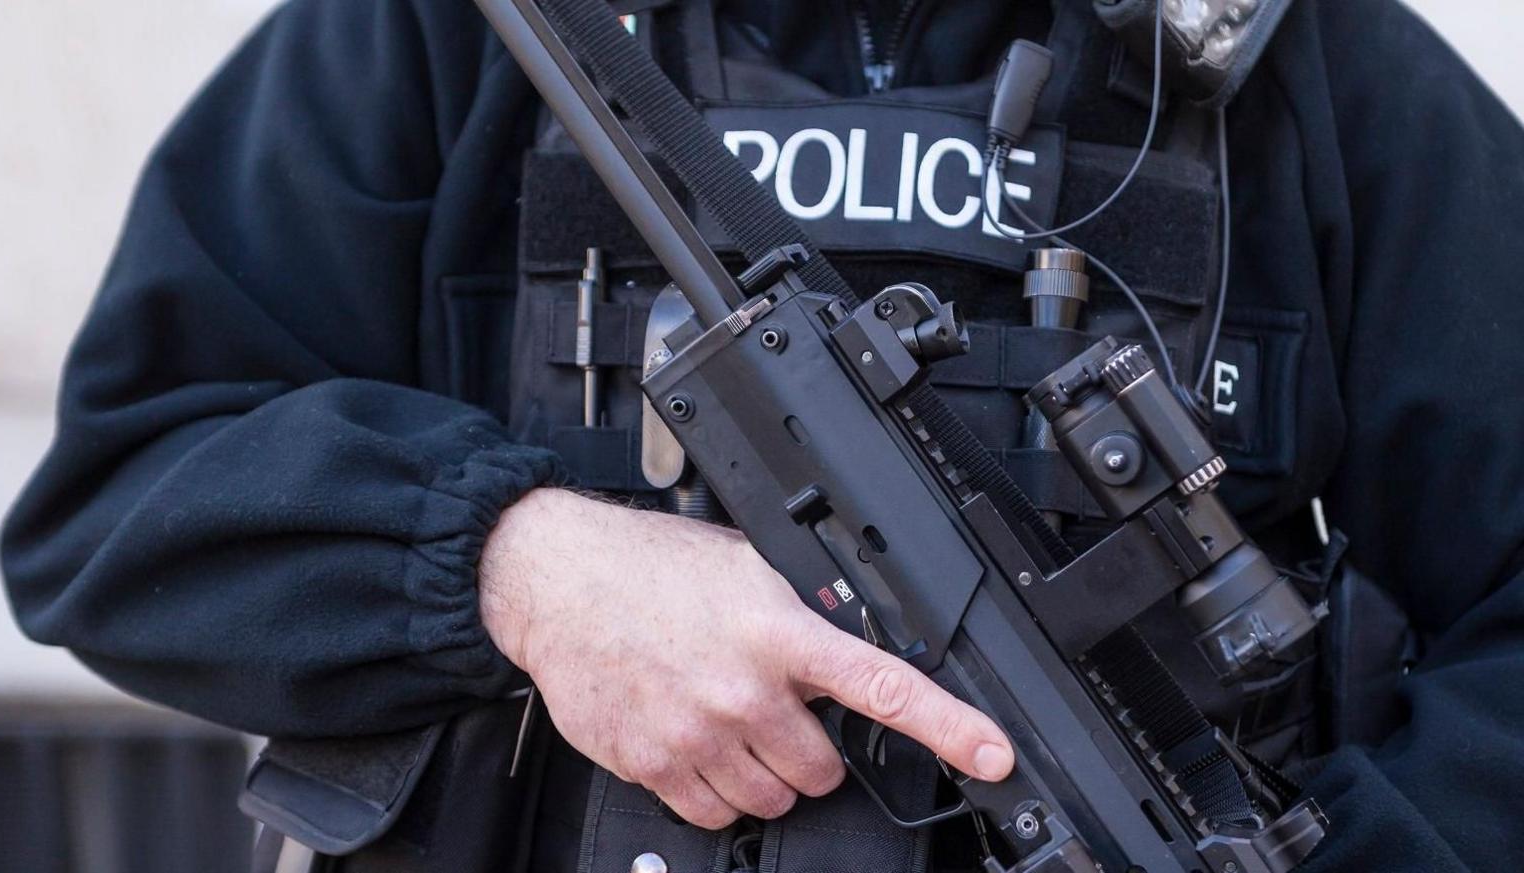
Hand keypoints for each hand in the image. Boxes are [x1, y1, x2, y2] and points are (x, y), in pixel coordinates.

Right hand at [478, 488, 1014, 828]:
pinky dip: (716, 792)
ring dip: (765, 774)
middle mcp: (742, 691)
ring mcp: (695, 735)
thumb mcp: (747, 567)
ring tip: (730, 723)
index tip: (993, 754)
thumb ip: (803, 611)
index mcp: (777, 632)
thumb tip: (852, 639)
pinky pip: (714, 815)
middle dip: (813, 751)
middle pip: (823, 771)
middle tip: (778, 714)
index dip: (950, 727)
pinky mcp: (652, 766)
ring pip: (773, 800)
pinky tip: (696, 745)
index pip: (881, 687)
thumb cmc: (652, 568)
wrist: (559, 580)